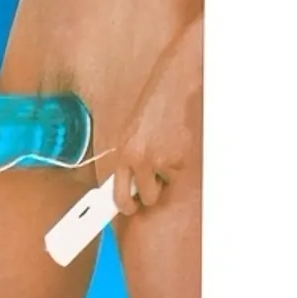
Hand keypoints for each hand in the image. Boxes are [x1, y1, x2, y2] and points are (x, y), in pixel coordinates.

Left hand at [108, 17, 202, 215]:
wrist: (169, 88)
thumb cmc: (148, 110)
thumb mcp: (129, 133)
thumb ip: (127, 158)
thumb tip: (126, 184)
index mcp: (122, 153)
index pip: (118, 193)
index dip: (124, 206)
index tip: (128, 209)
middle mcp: (138, 159)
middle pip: (145, 198)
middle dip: (149, 194)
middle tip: (152, 181)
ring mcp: (159, 160)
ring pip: (163, 188)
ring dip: (164, 179)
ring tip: (163, 154)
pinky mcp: (178, 156)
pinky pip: (178, 173)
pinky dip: (178, 164)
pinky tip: (173, 144)